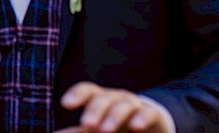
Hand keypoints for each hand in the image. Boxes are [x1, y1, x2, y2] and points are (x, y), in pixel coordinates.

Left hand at [53, 82, 168, 132]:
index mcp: (100, 99)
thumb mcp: (96, 128)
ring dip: (114, 116)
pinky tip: (135, 127)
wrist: (151, 125)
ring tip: (105, 129)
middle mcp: (116, 98)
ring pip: (124, 104)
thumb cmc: (117, 125)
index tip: (65, 104)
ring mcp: (135, 104)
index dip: (76, 94)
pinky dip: (141, 118)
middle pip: (104, 98)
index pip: (87, 90)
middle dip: (94, 109)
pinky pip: (148, 112)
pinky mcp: (153, 114)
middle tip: (86, 124)